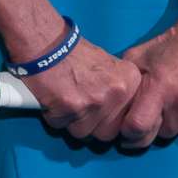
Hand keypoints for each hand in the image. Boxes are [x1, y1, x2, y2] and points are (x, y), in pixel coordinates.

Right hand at [18, 38, 141, 143]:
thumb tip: (119, 116)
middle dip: (92, 126)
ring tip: (65, 101)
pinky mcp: (71, 108)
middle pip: (109, 133)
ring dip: (72, 122)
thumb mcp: (108, 66)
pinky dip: (55, 117)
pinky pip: (62, 127)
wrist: (46, 44)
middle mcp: (117, 92)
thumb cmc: (72, 54)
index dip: (114, 122)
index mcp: (130, 81)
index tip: (104, 117)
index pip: (131, 121)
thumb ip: (118, 91)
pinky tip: (53, 100)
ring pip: (85, 133)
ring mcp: (95, 101)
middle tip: (80, 108)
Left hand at [115, 0, 177, 145]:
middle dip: (157, 128)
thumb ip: (127, 79)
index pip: (139, 127)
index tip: (129, 134)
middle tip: (157, 115)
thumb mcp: (141, 54)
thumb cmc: (174, 43)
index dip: (131, 135)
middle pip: (163, 133)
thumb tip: (114, 102)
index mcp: (159, 86)